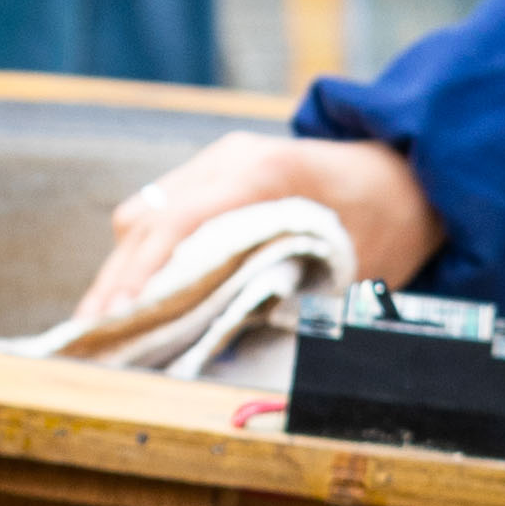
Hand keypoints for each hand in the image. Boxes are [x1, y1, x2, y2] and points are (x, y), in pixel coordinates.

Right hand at [84, 121, 433, 327]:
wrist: (413, 177)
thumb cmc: (389, 223)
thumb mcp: (350, 266)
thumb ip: (289, 297)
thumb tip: (225, 344)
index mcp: (263, 172)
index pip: (177, 221)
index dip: (140, 273)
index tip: (114, 317)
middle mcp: (230, 160)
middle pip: (146, 218)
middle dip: (116, 280)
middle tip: (91, 337)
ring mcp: (219, 165)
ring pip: (146, 216)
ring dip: (127, 271)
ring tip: (107, 329)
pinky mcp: (217, 180)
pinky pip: (164, 217)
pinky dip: (147, 260)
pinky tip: (138, 303)